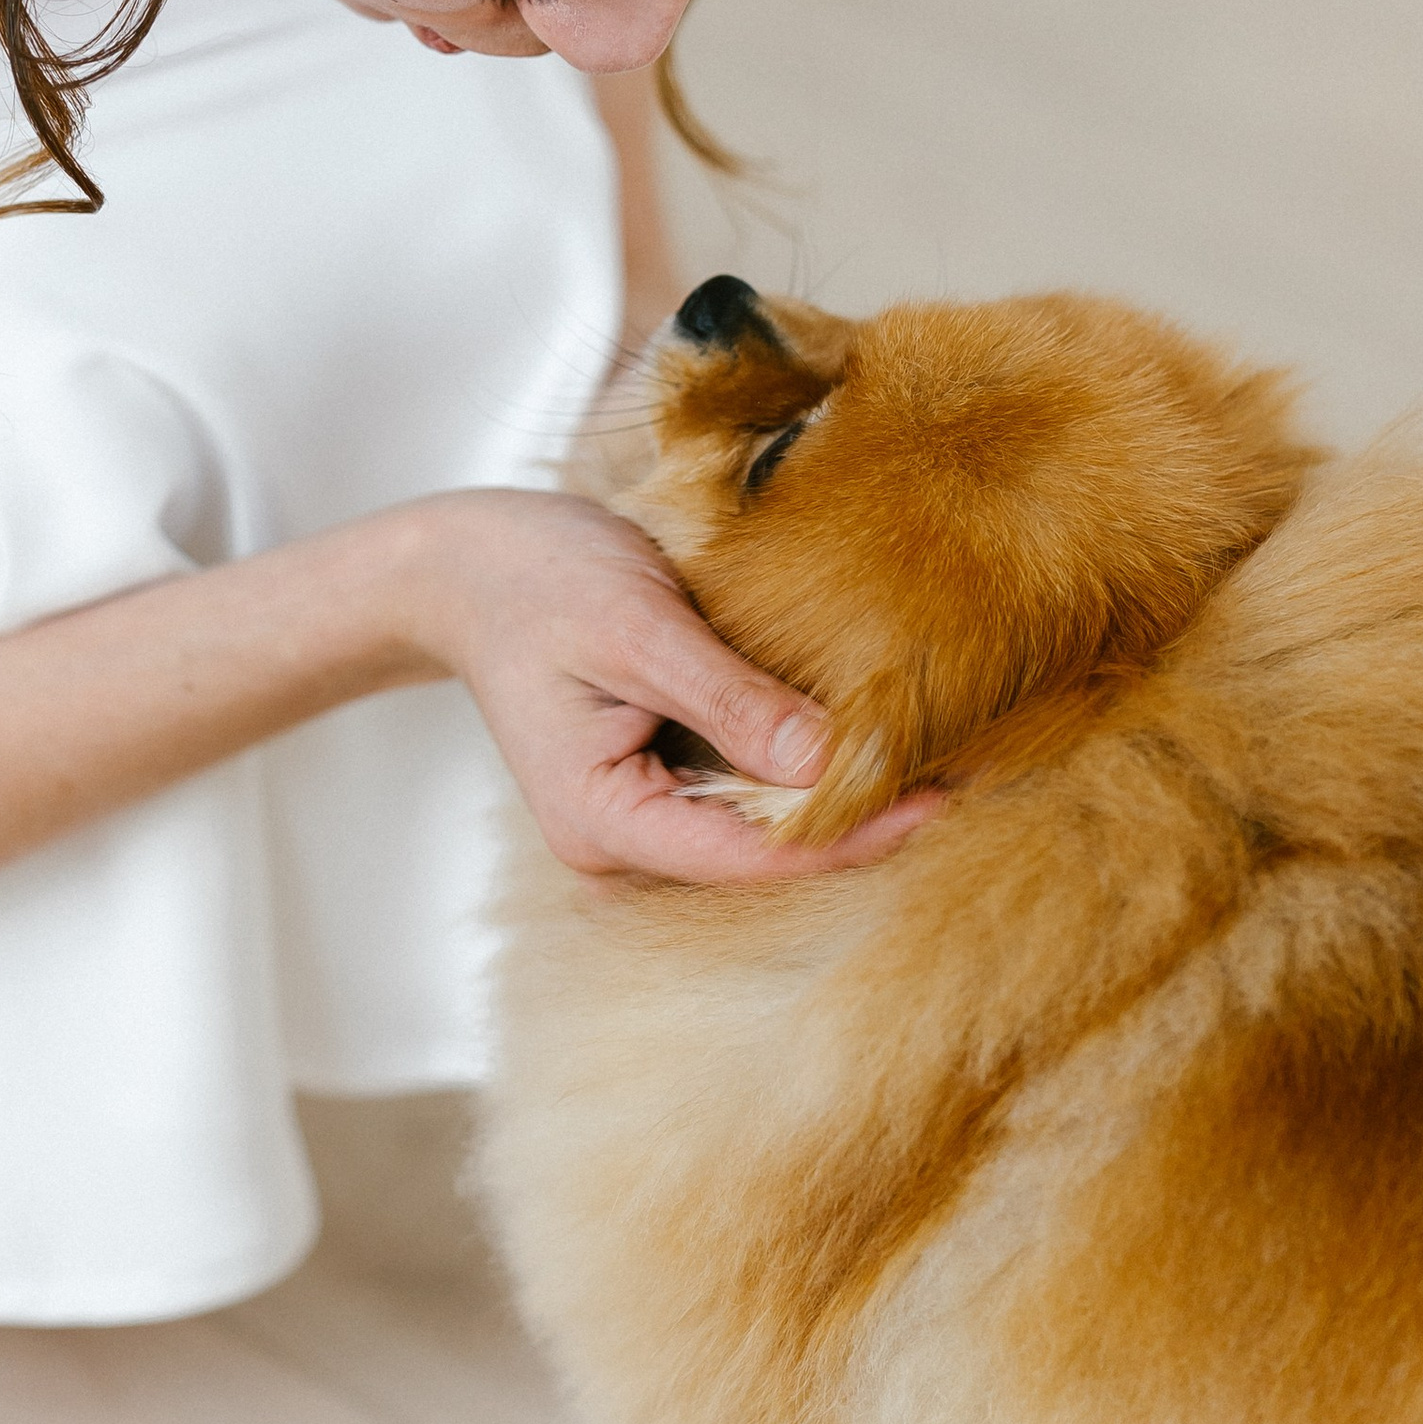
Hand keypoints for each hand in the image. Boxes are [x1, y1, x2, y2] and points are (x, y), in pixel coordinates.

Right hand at [403, 490, 944, 886]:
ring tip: (927, 760)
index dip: (851, 832)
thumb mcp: (638, 626)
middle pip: (761, 860)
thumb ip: (731, 701)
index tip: (940, 795)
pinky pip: (739, 801)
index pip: (753, 856)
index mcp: (602, 822)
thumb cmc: (536, 579)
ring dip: (832, 800)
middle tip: (958, 775)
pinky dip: (797, 773)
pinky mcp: (650, 792)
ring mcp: (633, 824)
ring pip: (757, 835)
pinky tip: (859, 742)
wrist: (465, 564)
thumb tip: (830, 764)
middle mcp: (617, 847)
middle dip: (853, 823)